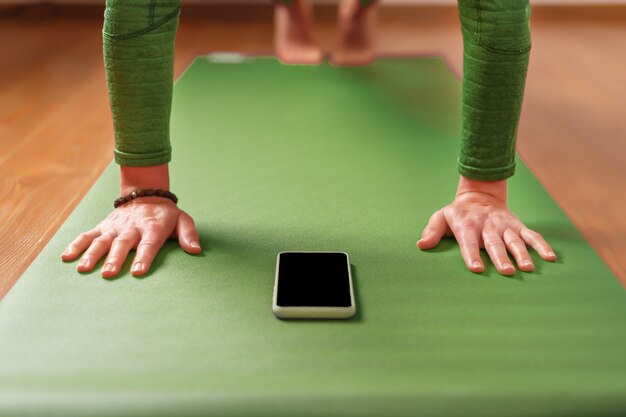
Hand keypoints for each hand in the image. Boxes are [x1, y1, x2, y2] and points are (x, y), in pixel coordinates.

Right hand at [60, 163, 199, 277]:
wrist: (146, 194)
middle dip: (115, 259)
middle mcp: (131, 227)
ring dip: (92, 254)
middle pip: (122, 244)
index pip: (149, 244)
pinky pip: (87, 235)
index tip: (138, 272)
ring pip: (102, 240)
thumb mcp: (182, 220)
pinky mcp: (103, 226)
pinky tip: (66, 257)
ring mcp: (115, 227)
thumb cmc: (166, 215)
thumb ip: (189, 234)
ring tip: (83, 269)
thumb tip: (196, 250)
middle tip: (109, 274)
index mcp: (152, 227)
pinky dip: (76, 244)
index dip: (144, 258)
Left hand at [417, 176, 556, 274]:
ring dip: (522, 254)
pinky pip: (532, 236)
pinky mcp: (518, 226)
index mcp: (468, 226)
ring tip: (527, 267)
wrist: (480, 195)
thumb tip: (421, 244)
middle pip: (495, 244)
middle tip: (506, 272)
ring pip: (515, 241)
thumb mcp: (441, 217)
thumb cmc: (458, 214)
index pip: (469, 243)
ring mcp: (505, 226)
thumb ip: (432, 230)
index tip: (477, 269)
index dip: (472, 256)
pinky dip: (542, 245)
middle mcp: (488, 227)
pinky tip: (550, 257)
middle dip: (500, 258)